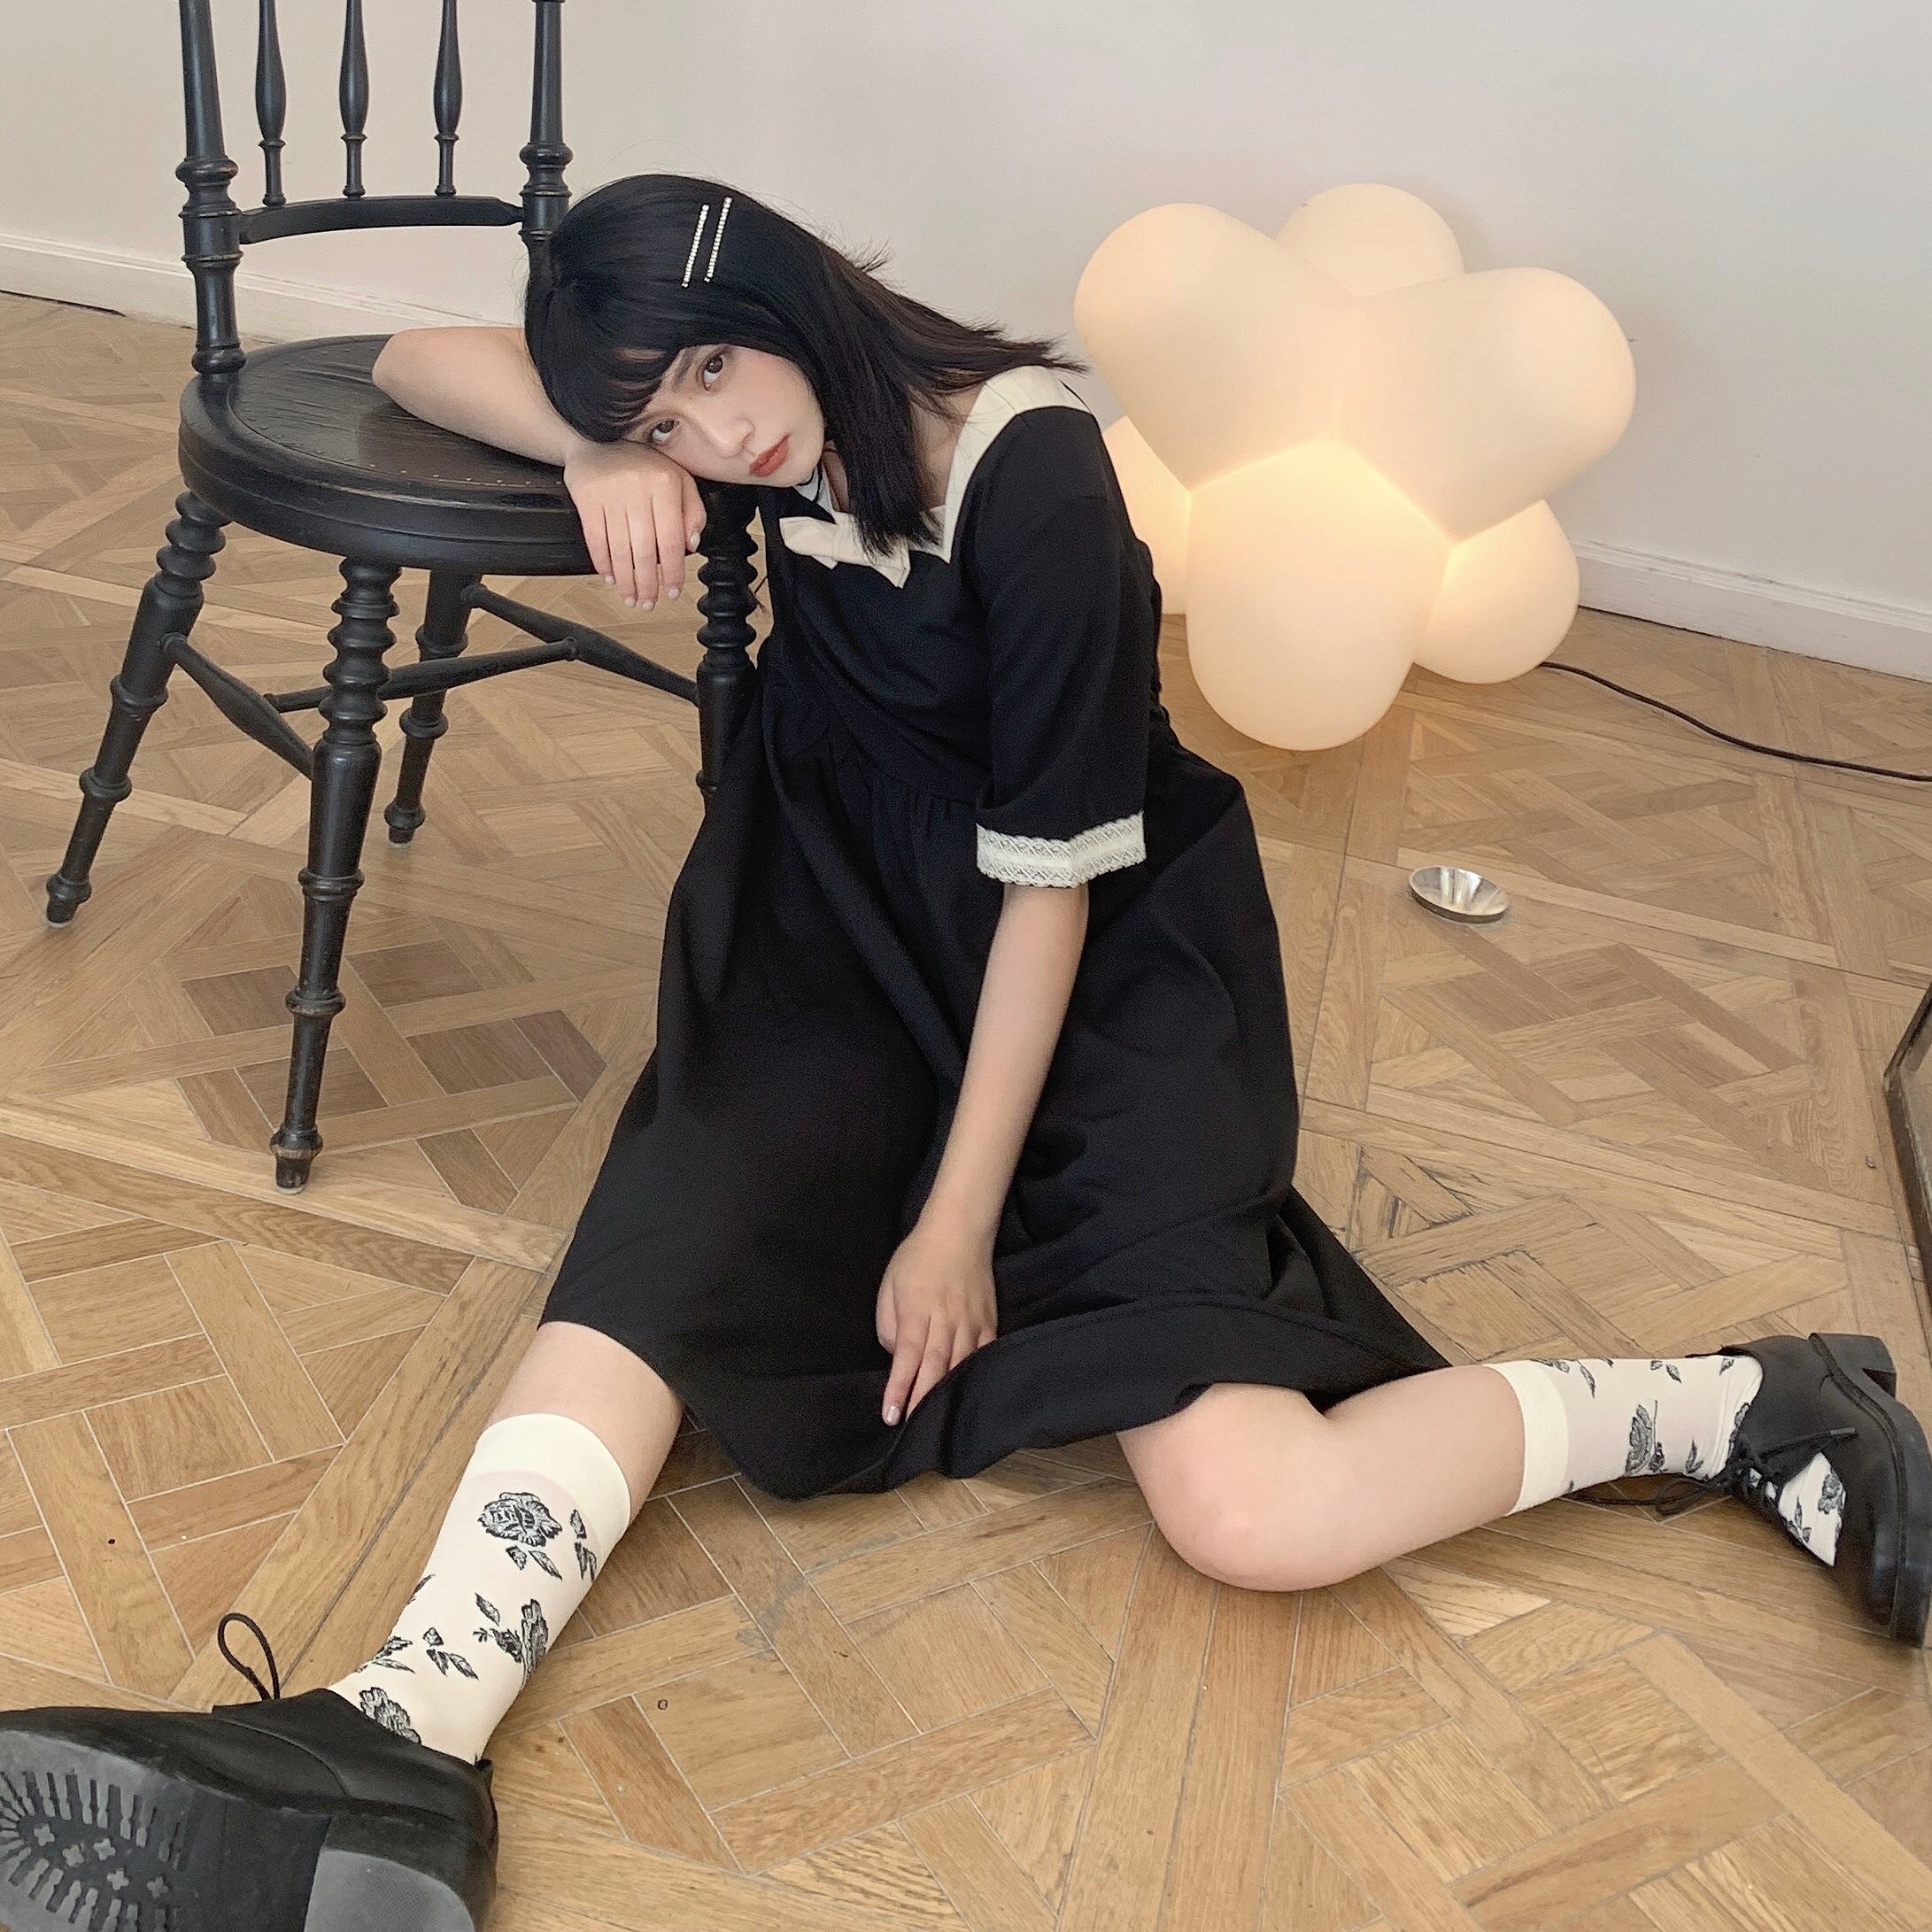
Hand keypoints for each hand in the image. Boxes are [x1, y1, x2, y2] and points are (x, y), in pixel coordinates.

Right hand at [561, 440, 706, 609]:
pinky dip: (602, 563)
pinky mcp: (587, 497)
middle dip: (647, 583)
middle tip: (648, 602)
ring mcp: (611, 493)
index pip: (672, 539)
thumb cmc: (642, 462)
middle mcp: (639, 489)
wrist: (597, 437)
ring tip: (630, 597)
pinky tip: (610, 577)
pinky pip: (595, 538)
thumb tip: (691, 544)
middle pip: (645, 550)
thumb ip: (692, 510)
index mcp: (665, 485)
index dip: (673, 571)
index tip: (673, 590)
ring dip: (626, 580)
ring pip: (620, 549)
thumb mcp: (678, 478)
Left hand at [875, 1218, 997, 1425]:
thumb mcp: (890, 1284)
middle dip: (922, 1400)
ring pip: (960, 1365)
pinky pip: (984, 1354)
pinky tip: (970, 1395)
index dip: (898, 1388)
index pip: (907, 1356)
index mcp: (917, 1310)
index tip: (890, 1414)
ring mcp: (971, 1322)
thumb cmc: (918, 1258)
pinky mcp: (989, 1321)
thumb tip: (899, 1357)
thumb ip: (889, 1324)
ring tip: (936, 1421)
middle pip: (934, 1367)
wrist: (959, 1231)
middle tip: (911, 1429)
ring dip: (947, 1394)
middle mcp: (945, 1319)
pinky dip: (976, 1376)